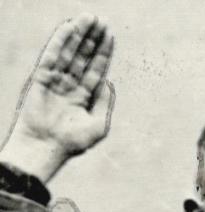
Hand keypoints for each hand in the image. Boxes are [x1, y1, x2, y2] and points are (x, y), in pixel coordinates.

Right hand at [1, 16, 114, 183]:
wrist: (47, 147)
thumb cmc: (73, 142)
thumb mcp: (98, 124)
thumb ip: (105, 102)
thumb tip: (108, 80)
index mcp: (84, 96)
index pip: (96, 69)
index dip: (103, 52)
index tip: (110, 35)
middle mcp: (70, 85)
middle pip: (83, 57)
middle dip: (92, 39)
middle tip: (100, 20)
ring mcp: (55, 81)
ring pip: (69, 53)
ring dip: (78, 35)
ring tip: (88, 18)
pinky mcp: (41, 78)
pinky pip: (52, 56)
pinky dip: (60, 41)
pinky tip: (69, 28)